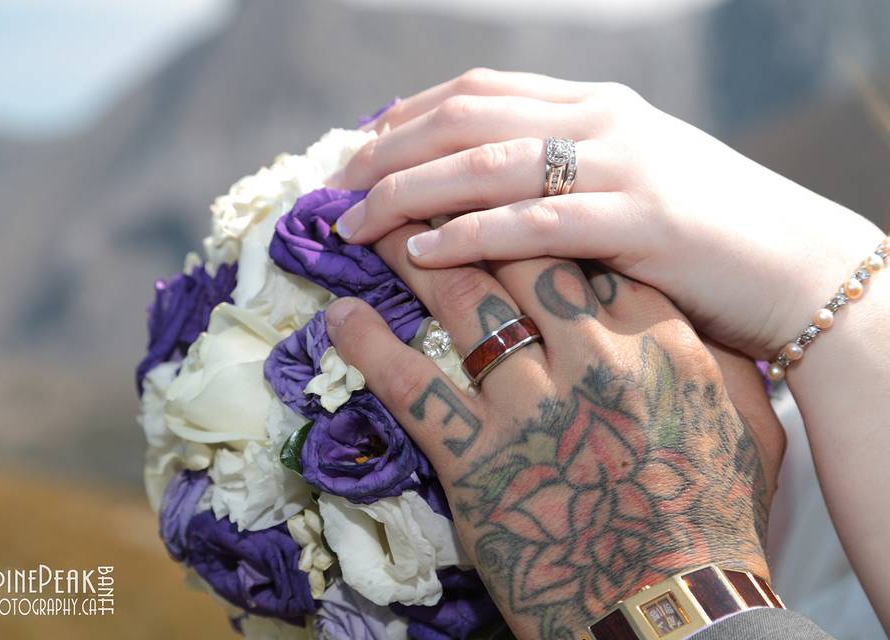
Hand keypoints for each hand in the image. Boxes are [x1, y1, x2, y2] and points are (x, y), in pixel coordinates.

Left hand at [325, 224, 784, 638]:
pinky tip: (341, 312)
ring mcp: (530, 405)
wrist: (673, 614)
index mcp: (658, 340)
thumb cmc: (715, 520)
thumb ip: (715, 357)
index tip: (501, 193)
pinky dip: (369, 344)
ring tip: (375, 222)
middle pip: (518, 253)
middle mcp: (591, 356)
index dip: (538, 213)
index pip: (590, 248)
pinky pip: (410, 385)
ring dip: (412, 254)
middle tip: (424, 184)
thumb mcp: (746, 427)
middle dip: (467, 210)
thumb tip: (685, 306)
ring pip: (462, 300)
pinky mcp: (476, 458)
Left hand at [331, 68, 884, 356]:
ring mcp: (620, 165)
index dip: (406, 116)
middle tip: (335, 189)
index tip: (358, 151)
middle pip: (464, 119)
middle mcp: (600, 120)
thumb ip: (561, 174)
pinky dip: (467, 234)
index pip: (477, 91)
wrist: (802, 265)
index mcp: (594, 105)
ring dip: (408, 193)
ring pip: (485, 164)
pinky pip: (530, 222)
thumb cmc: (709, 233)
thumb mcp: (630, 181)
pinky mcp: (638, 220)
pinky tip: (419, 254)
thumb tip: (479, 196)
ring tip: (355, 225)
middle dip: (387, 152)